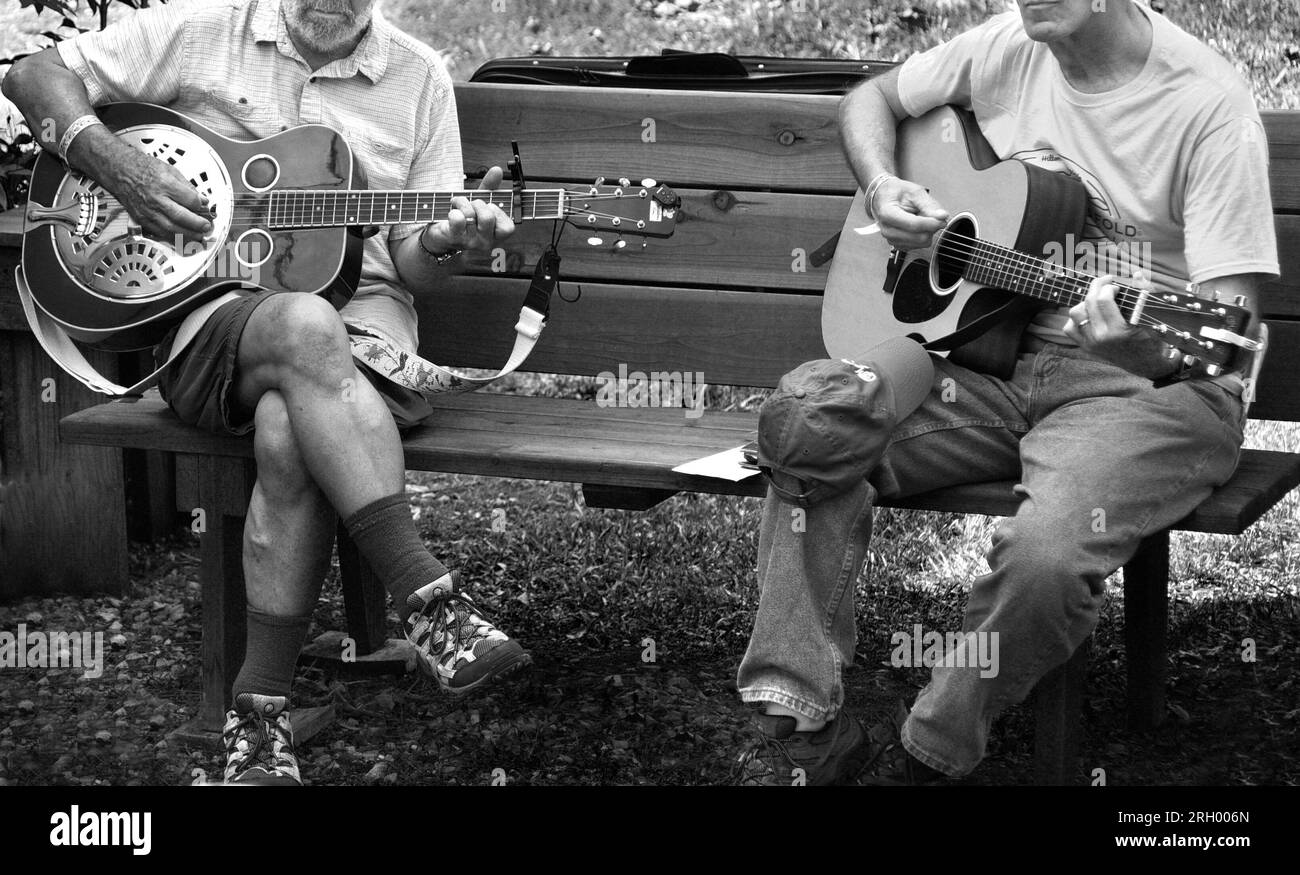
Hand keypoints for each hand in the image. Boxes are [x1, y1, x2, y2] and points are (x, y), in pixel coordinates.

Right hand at [97, 139, 212, 241]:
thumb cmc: (143, 168)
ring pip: (171, 228)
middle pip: (181, 217)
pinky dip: (173, 237)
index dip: (202, 205)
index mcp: (165, 184)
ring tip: (199, 236)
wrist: (119, 170)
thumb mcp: (170, 170)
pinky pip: (159, 232)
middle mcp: (156, 199)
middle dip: (197, 224)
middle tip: (207, 227)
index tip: (207, 206)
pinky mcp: (141, 218)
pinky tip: (182, 237)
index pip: (190, 200)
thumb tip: (202, 199)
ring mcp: (147, 211)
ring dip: (188, 235)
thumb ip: (187, 186)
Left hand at [419, 165, 515, 255]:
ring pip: (471, 215)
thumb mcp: (479, 203)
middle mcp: (485, 242)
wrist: (441, 234)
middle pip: (488, 217)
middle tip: (471, 205)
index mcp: (495, 235)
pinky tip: (451, 214)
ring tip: (457, 205)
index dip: (498, 213)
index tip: (489, 208)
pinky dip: (453, 211)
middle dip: (477, 204)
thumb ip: (490, 187)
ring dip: (462, 203)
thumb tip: (497, 170)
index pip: (508, 228)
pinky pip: (457, 219)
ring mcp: (470, 242)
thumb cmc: (463, 219)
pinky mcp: (454, 239)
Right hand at [872, 176, 948, 250]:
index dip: (931, 223)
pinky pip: (918, 245)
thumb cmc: (897, 193)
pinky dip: (922, 235)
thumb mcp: (914, 192)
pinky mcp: (898, 245)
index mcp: (888, 214)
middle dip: (930, 227)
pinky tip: (917, 226)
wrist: (884, 197)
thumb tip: (942, 216)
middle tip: (931, 215)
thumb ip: (929, 205)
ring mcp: (891, 239)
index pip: (914, 225)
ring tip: (920, 218)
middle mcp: (887, 229)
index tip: (942, 219)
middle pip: (919, 237)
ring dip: (926, 231)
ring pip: (921, 243)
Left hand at [1063, 270, 1180, 379]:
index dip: (1108, 287)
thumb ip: (1142, 293)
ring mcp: (1091, 343)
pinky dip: (1076, 319)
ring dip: (1085, 303)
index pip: (1102, 300)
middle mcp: (1100, 338)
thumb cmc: (1153, 338)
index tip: (1116, 285)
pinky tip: (1089, 314)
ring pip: (1075, 314)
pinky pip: (1069, 328)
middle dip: (1096, 288)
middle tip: (1106, 284)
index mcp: (1117, 330)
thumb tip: (1136, 274)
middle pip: (1088, 303)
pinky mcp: (1086, 347)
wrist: (1148, 364)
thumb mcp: (1151, 317)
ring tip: (1098, 300)